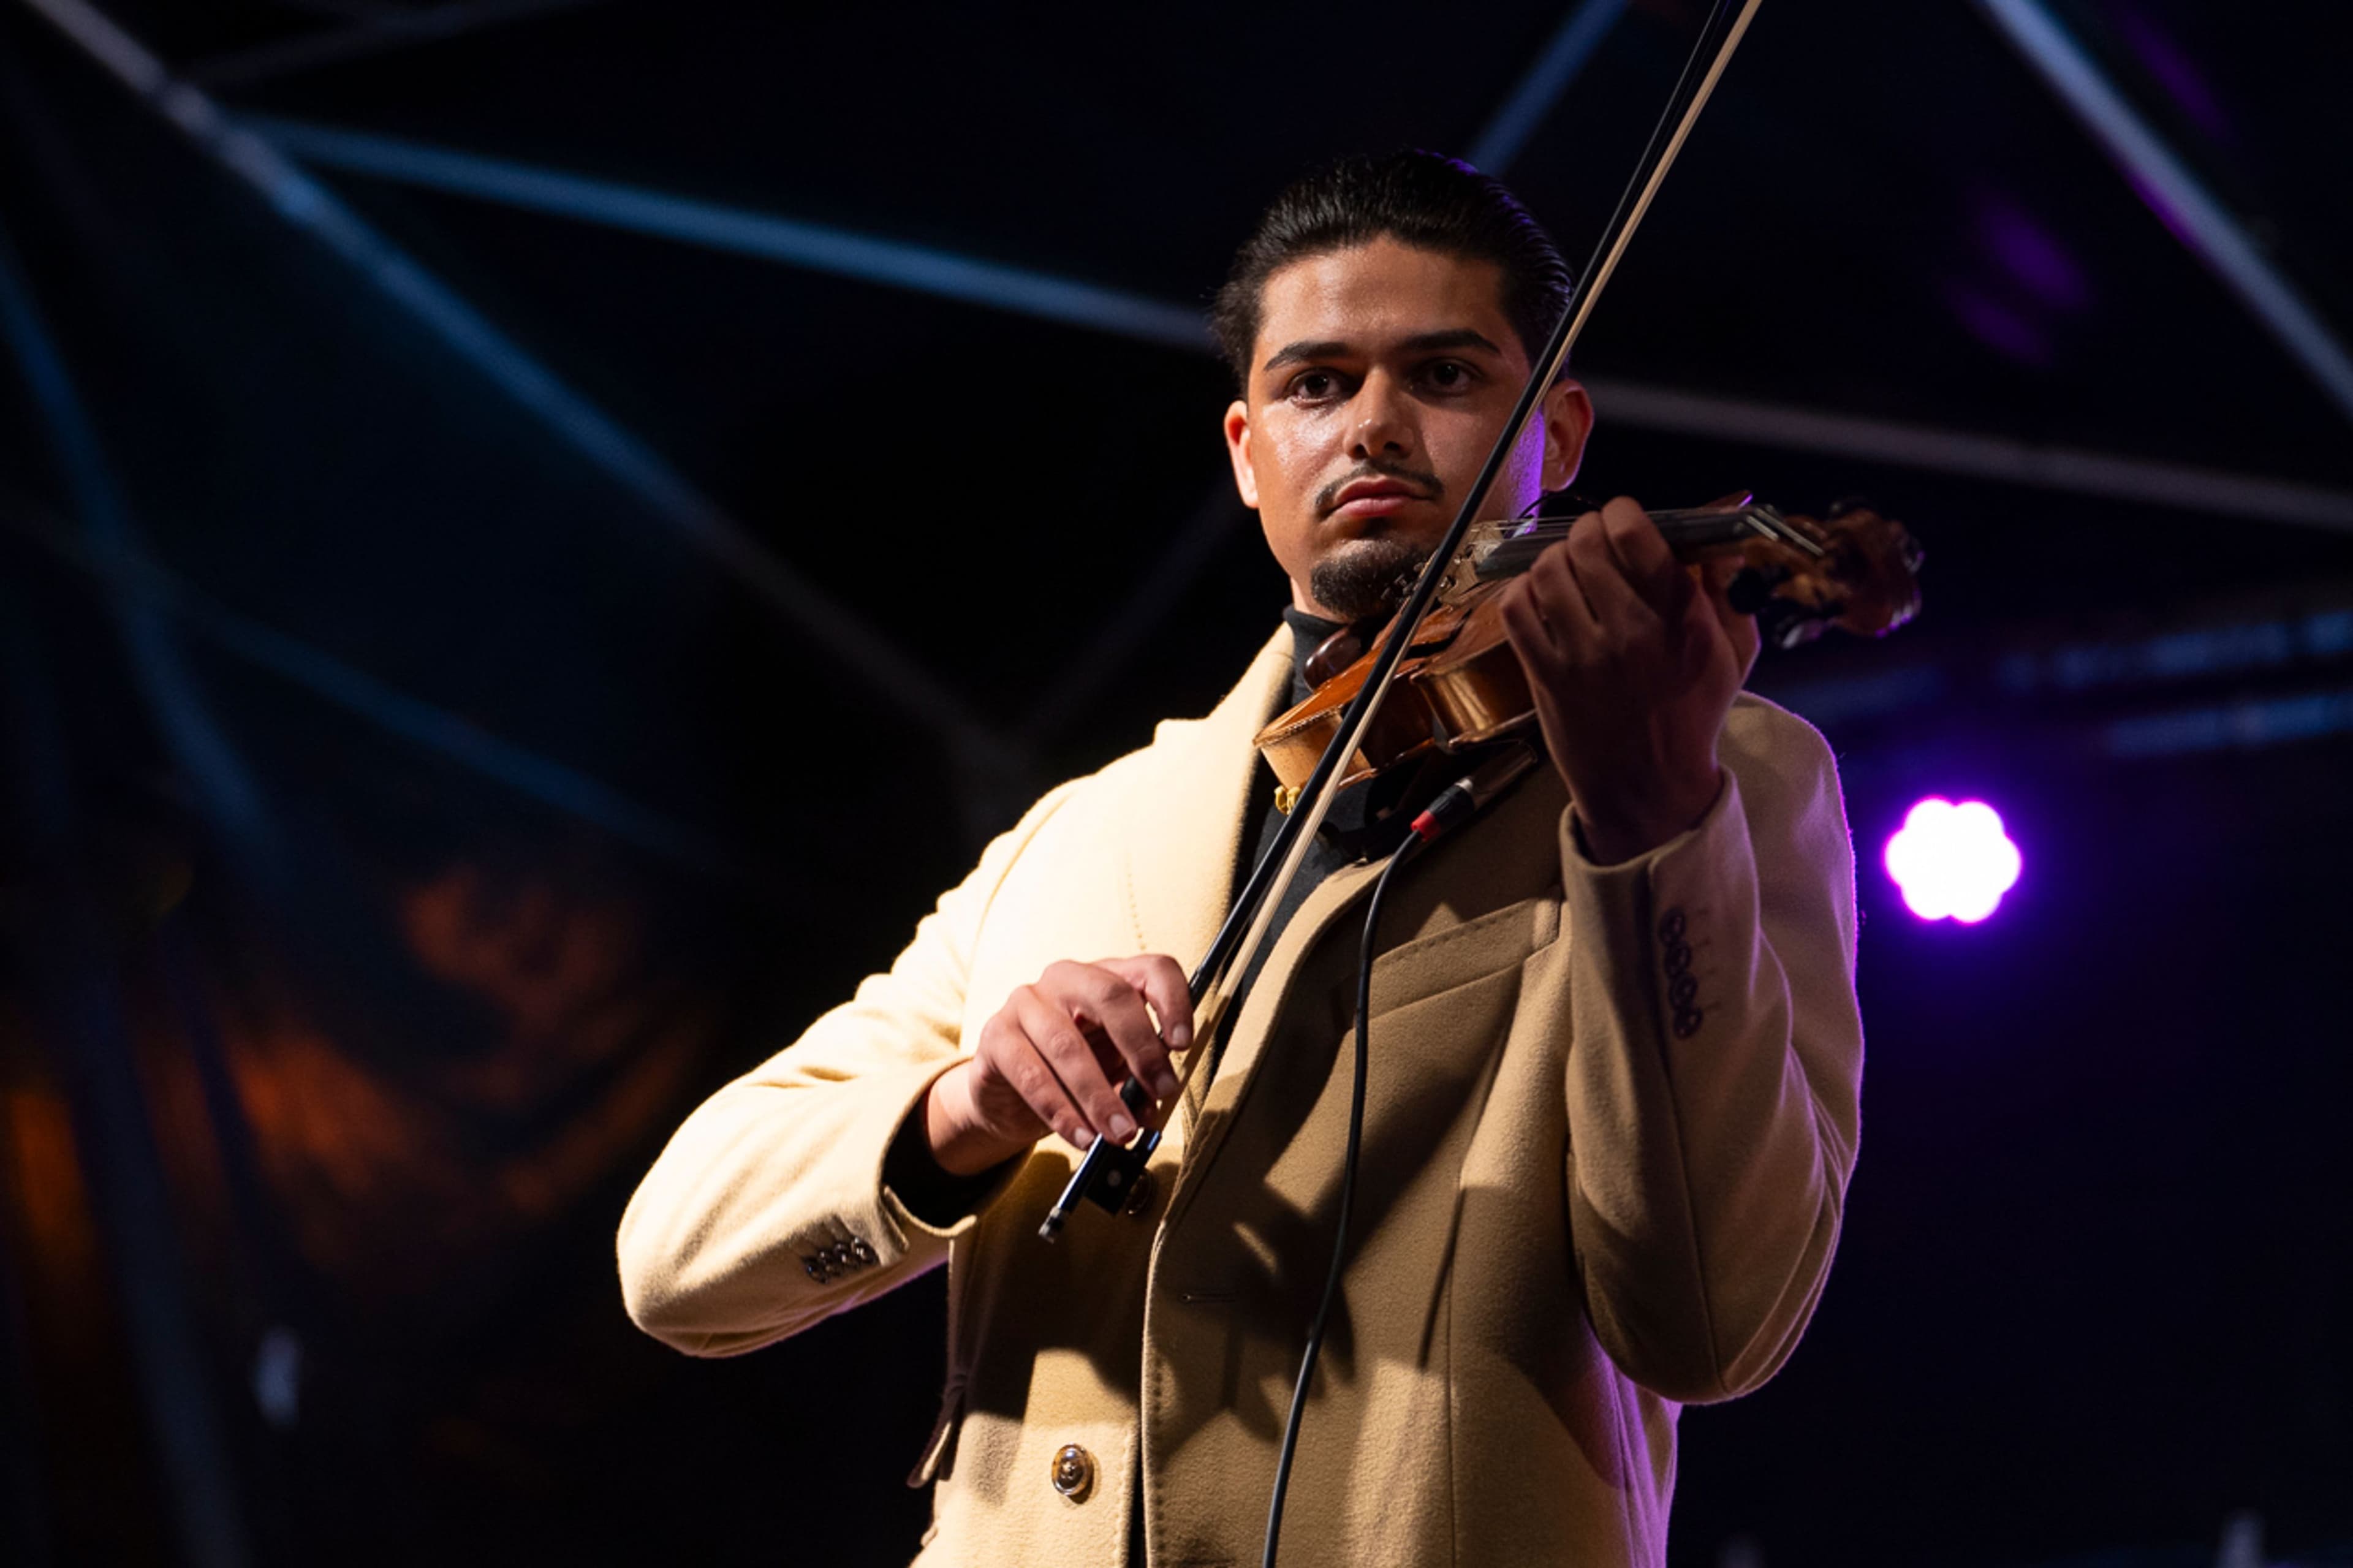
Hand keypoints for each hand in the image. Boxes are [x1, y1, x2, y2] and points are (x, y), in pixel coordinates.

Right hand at [924, 956, 1195, 1176]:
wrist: (1010, 1095)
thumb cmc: (1075, 1073)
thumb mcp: (1114, 1071)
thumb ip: (1136, 1081)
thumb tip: (1150, 1106)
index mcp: (1108, 977)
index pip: (1151, 969)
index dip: (1173, 1001)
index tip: (1184, 1044)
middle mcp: (1067, 978)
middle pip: (1110, 996)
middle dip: (1141, 1048)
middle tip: (1161, 1092)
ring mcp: (1026, 1002)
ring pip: (1067, 1044)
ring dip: (1099, 1095)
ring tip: (1121, 1133)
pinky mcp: (996, 1036)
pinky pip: (1031, 1075)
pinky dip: (1061, 1112)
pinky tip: (1082, 1136)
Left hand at [1497, 497, 1760, 863]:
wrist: (1648, 787)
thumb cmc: (1691, 713)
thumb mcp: (1733, 655)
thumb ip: (1730, 593)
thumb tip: (1719, 542)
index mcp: (1681, 619)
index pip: (1635, 535)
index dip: (1622, 514)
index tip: (1623, 521)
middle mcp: (1630, 631)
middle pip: (1586, 544)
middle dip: (1587, 534)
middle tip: (1593, 546)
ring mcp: (1583, 655)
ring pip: (1548, 570)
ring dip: (1555, 561)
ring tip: (1568, 573)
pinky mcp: (1546, 675)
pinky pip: (1517, 608)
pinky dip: (1523, 592)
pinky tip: (1541, 600)